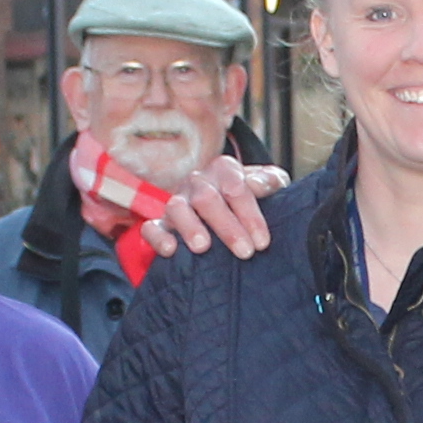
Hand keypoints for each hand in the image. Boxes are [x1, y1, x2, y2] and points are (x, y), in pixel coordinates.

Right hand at [141, 159, 288, 259]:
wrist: (230, 212)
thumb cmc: (253, 200)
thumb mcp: (270, 185)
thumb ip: (270, 181)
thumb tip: (257, 186)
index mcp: (224, 169)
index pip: (235, 186)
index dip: (250, 214)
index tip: (262, 242)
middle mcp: (198, 182)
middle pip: (207, 198)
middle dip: (227, 227)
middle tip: (245, 252)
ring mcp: (177, 202)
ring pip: (176, 208)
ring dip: (190, 227)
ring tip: (203, 248)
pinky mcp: (161, 224)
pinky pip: (152, 228)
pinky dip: (158, 238)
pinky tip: (170, 251)